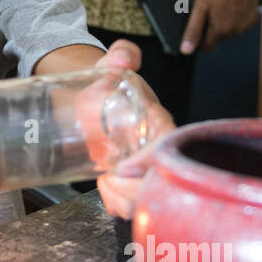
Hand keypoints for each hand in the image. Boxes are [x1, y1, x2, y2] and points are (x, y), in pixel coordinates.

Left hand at [75, 41, 176, 219]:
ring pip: (145, 199)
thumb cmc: (109, 85)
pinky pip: (132, 204)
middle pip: (156, 183)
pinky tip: (105, 192)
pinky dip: (117, 206)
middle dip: (131, 190)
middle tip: (105, 179)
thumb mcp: (112, 67)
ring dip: (122, 201)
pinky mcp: (132, 181)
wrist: (95, 99)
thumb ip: (121, 55)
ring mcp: (145, 168)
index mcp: (159, 123)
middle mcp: (157, 149)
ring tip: (102, 183)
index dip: (146, 162)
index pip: (165, 147)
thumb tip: (122, 59)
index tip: (120, 168)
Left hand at [179, 0, 258, 54]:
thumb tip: (186, 51)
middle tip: (208, 10)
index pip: (206, 47)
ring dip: (224, 23)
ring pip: (230, 32)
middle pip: (218, 39)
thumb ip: (193, 30)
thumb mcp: (199, 6)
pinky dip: (236, 17)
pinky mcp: (254, 16)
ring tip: (220, 5)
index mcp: (221, 30)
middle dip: (211, 29)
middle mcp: (236, 31)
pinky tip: (231, 3)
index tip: (196, 26)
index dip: (198, 39)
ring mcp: (247, 24)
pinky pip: (241, 23)